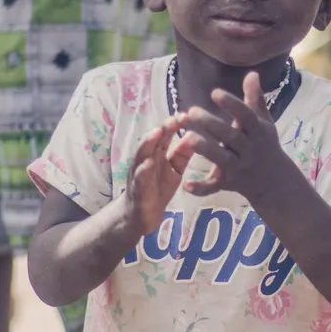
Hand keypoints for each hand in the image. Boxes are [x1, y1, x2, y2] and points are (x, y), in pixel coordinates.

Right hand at [119, 115, 190, 234]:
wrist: (140, 215)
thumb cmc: (157, 189)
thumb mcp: (174, 170)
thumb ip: (182, 155)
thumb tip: (194, 137)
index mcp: (158, 153)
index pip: (166, 135)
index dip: (175, 124)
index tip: (188, 115)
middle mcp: (147, 158)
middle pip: (154, 139)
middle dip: (164, 128)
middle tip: (176, 118)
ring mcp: (140, 171)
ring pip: (142, 153)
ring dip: (149, 142)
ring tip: (157, 132)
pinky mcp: (137, 187)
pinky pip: (139, 177)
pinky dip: (143, 169)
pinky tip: (148, 163)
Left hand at [176, 71, 296, 198]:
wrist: (274, 181)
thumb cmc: (265, 144)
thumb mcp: (264, 122)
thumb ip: (255, 99)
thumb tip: (252, 73)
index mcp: (257, 131)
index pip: (245, 115)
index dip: (232, 104)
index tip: (215, 92)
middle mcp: (248, 149)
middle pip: (230, 136)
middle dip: (212, 125)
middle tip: (192, 111)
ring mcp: (238, 167)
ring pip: (221, 159)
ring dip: (206, 149)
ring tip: (188, 138)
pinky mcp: (228, 182)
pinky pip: (214, 187)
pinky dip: (201, 188)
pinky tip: (186, 186)